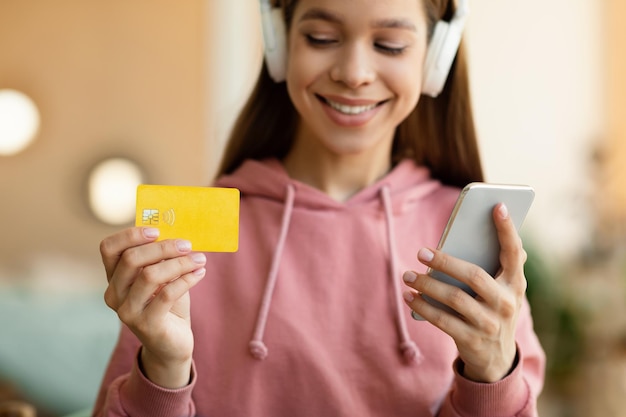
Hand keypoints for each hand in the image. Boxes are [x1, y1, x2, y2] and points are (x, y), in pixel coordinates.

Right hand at [100, 227, 206, 387]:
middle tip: (187, 244)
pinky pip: (167, 294)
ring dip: (179, 263)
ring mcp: (128, 311)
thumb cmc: (167, 304)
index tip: (157, 230)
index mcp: (114, 278)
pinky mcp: (146, 325)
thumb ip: (161, 257)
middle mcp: (114, 294)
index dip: (130, 235)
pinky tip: (200, 273)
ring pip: (150, 275)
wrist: (172, 344)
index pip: (109, 248)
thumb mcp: (162, 276)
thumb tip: (177, 233)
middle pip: (131, 259)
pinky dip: (187, 279)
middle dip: (163, 247)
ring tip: (199, 259)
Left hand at [402, 203, 525, 381]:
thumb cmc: (493, 311)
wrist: (497, 359)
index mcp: (516, 284)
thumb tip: (480, 232)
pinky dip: (423, 306)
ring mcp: (490, 324)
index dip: (507, 229)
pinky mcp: (472, 340)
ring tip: (408, 275)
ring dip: (427, 284)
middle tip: (421, 252)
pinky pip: (442, 320)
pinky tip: (409, 296)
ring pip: (454, 298)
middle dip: (445, 262)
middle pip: (474, 276)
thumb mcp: (502, 291)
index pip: (514, 252)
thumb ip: (495, 266)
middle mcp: (507, 303)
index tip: (497, 205)